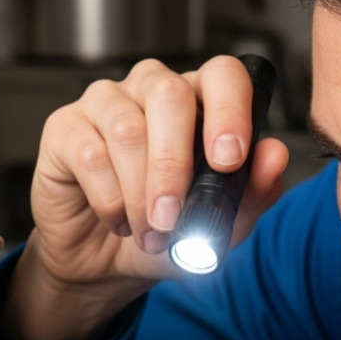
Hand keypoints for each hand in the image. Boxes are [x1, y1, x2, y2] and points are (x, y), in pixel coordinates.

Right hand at [3, 57, 289, 339]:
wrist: (108, 264)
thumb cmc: (167, 233)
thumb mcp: (221, 225)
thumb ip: (253, 192)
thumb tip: (275, 155)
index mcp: (200, 102)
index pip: (223, 75)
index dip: (229, 110)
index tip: (228, 160)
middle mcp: (153, 90)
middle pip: (169, 95)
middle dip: (174, 165)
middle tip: (173, 217)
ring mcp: (107, 103)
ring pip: (127, 129)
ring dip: (140, 194)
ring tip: (149, 233)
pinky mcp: (65, 127)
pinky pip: (89, 153)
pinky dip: (108, 199)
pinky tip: (116, 220)